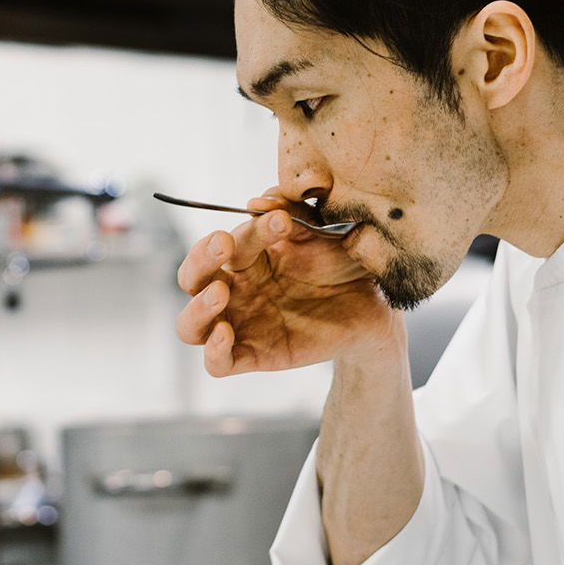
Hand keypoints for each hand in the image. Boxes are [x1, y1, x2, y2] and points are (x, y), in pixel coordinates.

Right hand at [176, 189, 398, 375]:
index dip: (250, 229)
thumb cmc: (343, 266)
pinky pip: (217, 364)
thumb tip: (261, 200)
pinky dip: (213, 351)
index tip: (282, 220)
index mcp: (247, 257)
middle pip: (191, 277)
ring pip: (189, 326)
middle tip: (224, 244)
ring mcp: (241, 325)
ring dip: (197, 307)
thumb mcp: (325, 234)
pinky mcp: (255, 356)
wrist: (374, 308)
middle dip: (200, 258)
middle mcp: (235, 290)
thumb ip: (297, 213)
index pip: (229, 242)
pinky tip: (226, 334)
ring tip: (220, 293)